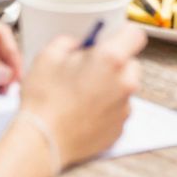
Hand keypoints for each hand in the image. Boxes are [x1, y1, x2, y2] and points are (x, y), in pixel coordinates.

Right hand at [21, 27, 145, 166]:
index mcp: (111, 59)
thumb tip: (79, 45)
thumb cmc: (44, 101)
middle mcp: (124, 83)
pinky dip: (106, 109)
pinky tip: (84, 112)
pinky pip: (118, 110)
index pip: (135, 34)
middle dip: (114, 63)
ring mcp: (124, 108)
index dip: (122, 35)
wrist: (41, 142)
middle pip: (131, 63)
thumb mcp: (48, 56)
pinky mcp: (119, 129)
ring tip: (82, 95)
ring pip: (124, 88)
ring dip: (110, 87)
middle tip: (89, 69)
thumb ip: (70, 42)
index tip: (110, 40)